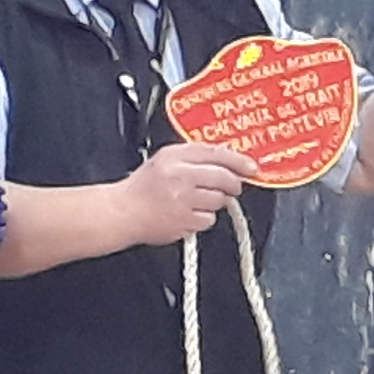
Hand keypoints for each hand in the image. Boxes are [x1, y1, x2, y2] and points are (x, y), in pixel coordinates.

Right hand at [117, 141, 258, 244]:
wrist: (121, 212)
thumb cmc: (143, 188)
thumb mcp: (165, 161)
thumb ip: (194, 157)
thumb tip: (228, 161)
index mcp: (174, 157)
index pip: (215, 153)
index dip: (238, 160)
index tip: (251, 167)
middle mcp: (178, 176)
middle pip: (223, 177)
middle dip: (233, 184)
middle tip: (232, 188)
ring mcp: (182, 200)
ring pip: (218, 200)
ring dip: (213, 203)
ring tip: (193, 202)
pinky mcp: (184, 221)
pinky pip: (208, 219)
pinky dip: (202, 219)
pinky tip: (186, 215)